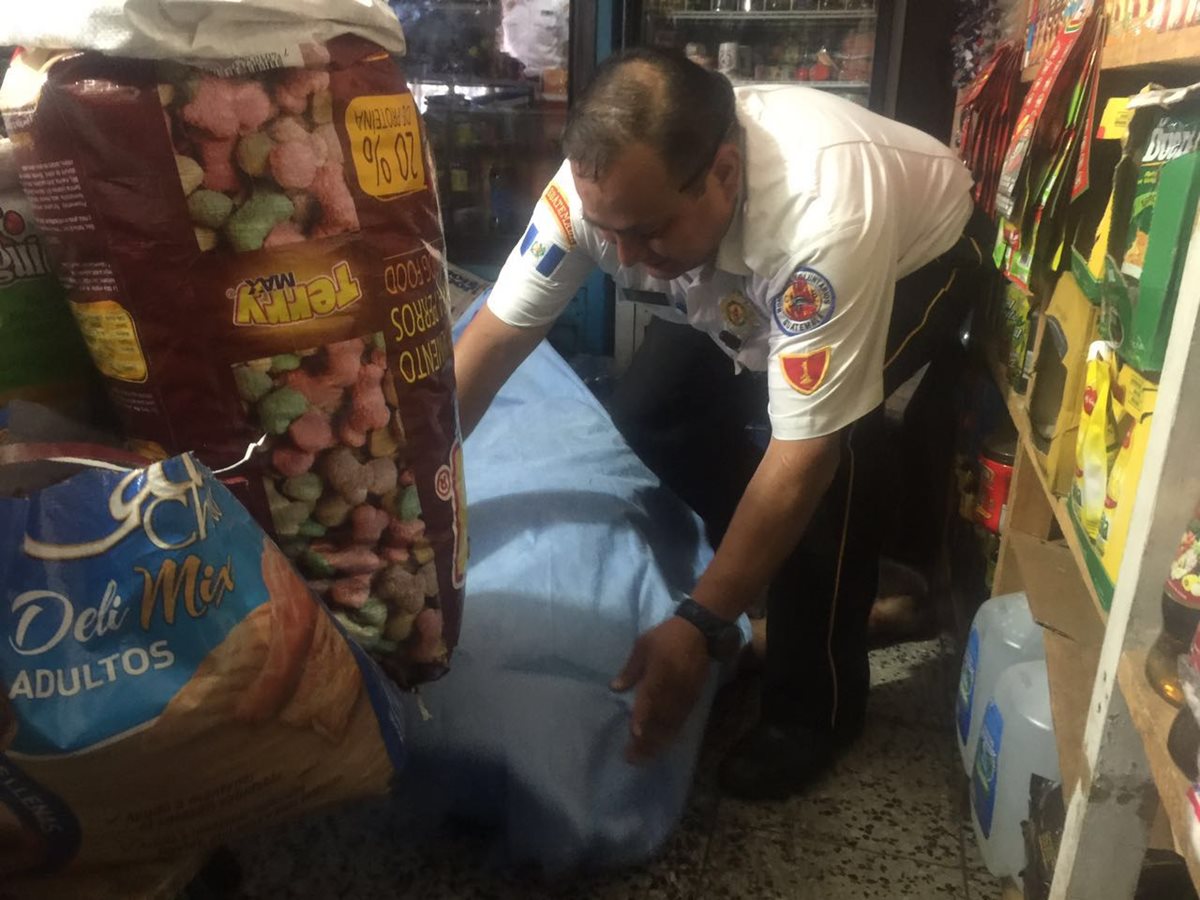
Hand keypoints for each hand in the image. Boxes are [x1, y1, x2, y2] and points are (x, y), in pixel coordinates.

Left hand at [610, 616, 709, 764]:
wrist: (699, 632)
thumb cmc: (666, 636)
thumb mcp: (643, 645)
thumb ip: (630, 670)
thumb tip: (614, 688)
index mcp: (658, 673)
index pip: (649, 699)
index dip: (643, 717)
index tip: (635, 734)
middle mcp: (672, 688)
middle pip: (660, 719)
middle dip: (646, 740)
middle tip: (632, 758)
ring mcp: (684, 695)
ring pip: (671, 724)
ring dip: (657, 742)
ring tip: (643, 758)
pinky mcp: (693, 698)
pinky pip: (681, 721)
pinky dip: (670, 735)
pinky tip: (661, 744)